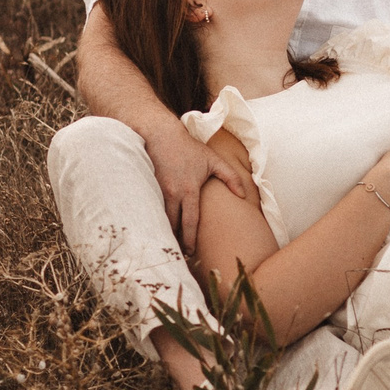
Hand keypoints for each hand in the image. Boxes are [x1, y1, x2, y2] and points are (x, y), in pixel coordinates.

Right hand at [146, 127, 249, 255]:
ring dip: (163, 232)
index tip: (191, 252)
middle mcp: (172, 194)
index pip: (189, 222)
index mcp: (189, 190)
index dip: (189, 240)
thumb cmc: (189, 149)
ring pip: (159, 219)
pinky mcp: (146, 187)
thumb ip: (231, 177)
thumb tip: (243, 195)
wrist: (161, 134)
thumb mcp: (214, 160)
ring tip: (167, 246)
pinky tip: (154, 228)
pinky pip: (149, 209)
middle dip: (175, 241)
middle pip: (172, 226)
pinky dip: (152, 220)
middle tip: (179, 255)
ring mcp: (156, 191)